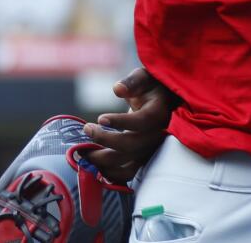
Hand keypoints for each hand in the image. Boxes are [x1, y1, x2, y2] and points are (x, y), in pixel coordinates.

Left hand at [81, 67, 179, 182]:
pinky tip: (95, 164)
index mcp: (159, 113)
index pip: (141, 122)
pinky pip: (128, 174)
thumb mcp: (145, 77)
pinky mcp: (144, 159)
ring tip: (85, 151)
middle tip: (86, 129)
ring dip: (103, 161)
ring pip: (127, 164)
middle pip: (131, 145)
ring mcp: (151, 150)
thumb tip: (117, 89)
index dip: (120, 122)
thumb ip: (132, 81)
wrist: (165, 102)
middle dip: (104, 139)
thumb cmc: (151, 87)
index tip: (100, 118)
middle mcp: (158, 135)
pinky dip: (110, 174)